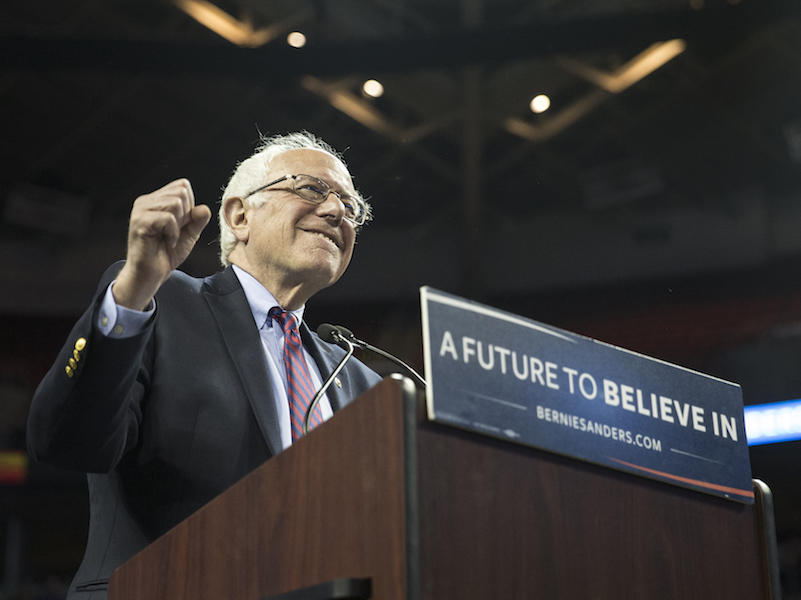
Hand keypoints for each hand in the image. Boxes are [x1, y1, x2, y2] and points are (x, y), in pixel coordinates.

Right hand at [113, 179, 210, 309]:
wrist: (152, 273)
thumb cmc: (167, 253)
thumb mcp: (189, 234)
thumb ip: (197, 220)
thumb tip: (204, 208)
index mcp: (156, 199)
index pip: (183, 186)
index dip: (190, 206)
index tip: (181, 225)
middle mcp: (146, 201)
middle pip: (181, 192)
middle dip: (185, 215)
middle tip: (174, 232)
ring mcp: (141, 210)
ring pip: (175, 203)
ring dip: (179, 225)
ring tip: (169, 236)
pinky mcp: (140, 222)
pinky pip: (168, 218)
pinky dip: (173, 233)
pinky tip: (166, 241)